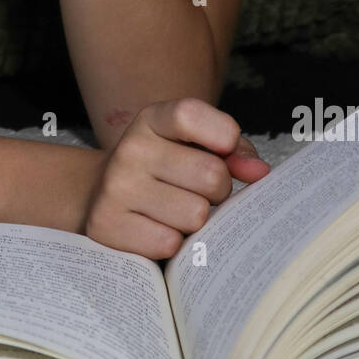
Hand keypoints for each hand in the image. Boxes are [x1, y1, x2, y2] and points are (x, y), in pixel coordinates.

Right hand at [82, 98, 269, 259]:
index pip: (192, 115)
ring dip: (197, 220)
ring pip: (196, 216)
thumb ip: (232, 149)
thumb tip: (260, 172)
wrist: (98, 192)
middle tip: (199, 190)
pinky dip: (173, 242)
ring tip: (177, 210)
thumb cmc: (164, 167)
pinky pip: (170, 243)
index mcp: (152, 120)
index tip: (225, 150)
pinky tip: (158, 227)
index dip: (223, 136)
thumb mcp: (192, 144)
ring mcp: (117, 187)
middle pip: (210, 176)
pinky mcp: (108, 225)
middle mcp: (131, 149)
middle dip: (219, 189)